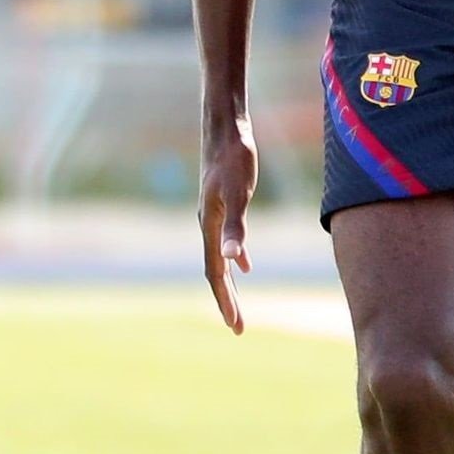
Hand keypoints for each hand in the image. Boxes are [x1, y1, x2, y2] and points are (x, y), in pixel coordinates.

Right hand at [199, 116, 257, 332]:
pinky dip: (236, 256)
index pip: (215, 274)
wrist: (224, 126)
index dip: (225, 300)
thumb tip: (235, 263)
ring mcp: (212, 214)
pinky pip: (226, 241)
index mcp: (209, 227)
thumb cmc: (234, 157)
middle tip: (237, 327)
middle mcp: (207, 225)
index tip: (235, 326)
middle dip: (226, 300)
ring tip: (237, 304)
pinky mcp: (221, 203)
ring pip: (220, 258)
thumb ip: (236, 228)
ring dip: (229, 282)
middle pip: (215, 271)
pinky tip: (246, 263)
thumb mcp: (240, 192)